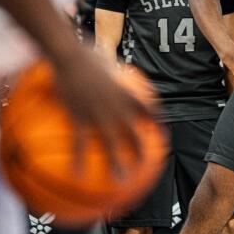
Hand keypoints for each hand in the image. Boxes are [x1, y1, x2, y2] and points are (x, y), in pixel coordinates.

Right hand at [51, 48, 150, 176]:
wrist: (70, 56)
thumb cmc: (85, 54)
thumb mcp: (104, 60)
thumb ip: (109, 67)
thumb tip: (108, 64)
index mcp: (125, 93)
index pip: (148, 108)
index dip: (156, 120)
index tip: (162, 132)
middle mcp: (117, 107)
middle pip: (134, 133)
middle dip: (141, 150)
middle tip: (144, 166)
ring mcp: (99, 114)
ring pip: (112, 143)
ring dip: (117, 163)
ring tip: (121, 180)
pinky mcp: (80, 117)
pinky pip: (80, 144)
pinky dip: (80, 160)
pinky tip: (78, 175)